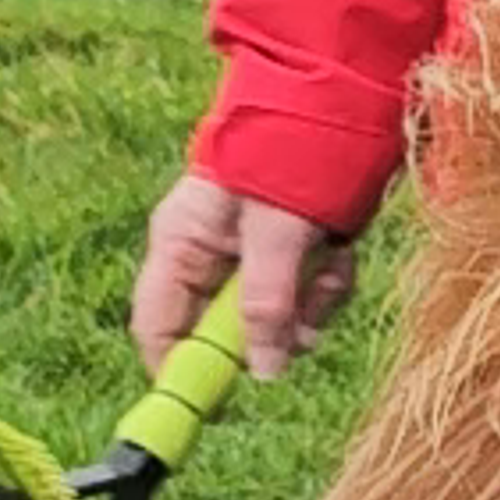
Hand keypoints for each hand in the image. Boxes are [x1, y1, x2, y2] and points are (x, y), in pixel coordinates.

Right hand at [130, 167, 359, 385]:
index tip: (218, 406)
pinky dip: (328, 286)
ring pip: (274, 322)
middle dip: (271, 336)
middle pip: (226, 337)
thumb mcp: (278, 231)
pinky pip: (304, 299)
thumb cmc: (292, 149)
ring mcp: (248, 257)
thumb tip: (260, 373)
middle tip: (303, 323)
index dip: (183, 374)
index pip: (159, 331)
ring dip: (309, 309)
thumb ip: (267, 303)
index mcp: (180, 244)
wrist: (337, 93)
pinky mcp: (288, 255)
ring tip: (329, 264)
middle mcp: (208, 256)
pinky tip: (341, 252)